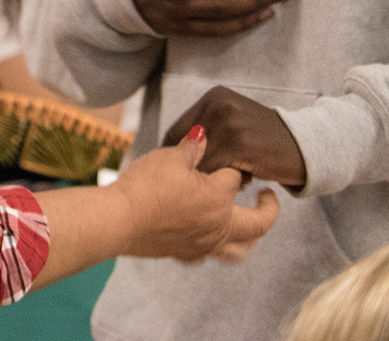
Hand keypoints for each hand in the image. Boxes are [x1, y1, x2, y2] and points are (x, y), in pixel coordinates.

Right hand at [108, 126, 280, 262]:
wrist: (118, 220)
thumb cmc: (145, 187)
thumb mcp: (169, 157)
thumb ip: (191, 146)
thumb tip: (203, 133)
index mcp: (218, 198)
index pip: (235, 177)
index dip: (230, 163)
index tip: (226, 156)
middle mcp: (218, 225)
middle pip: (258, 223)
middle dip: (269, 209)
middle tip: (269, 196)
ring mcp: (203, 244)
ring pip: (241, 249)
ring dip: (251, 238)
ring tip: (251, 226)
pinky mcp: (185, 254)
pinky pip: (213, 255)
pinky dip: (219, 245)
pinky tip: (210, 234)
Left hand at [163, 86, 307, 189]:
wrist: (306, 145)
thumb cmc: (265, 140)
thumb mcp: (233, 123)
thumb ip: (205, 132)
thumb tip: (168, 154)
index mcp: (213, 97)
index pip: (177, 132)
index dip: (176, 158)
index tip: (180, 176)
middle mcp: (218, 104)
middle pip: (185, 149)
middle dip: (194, 169)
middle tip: (209, 181)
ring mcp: (229, 121)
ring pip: (200, 162)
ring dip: (211, 177)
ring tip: (234, 175)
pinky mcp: (240, 142)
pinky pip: (216, 171)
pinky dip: (226, 181)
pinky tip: (246, 177)